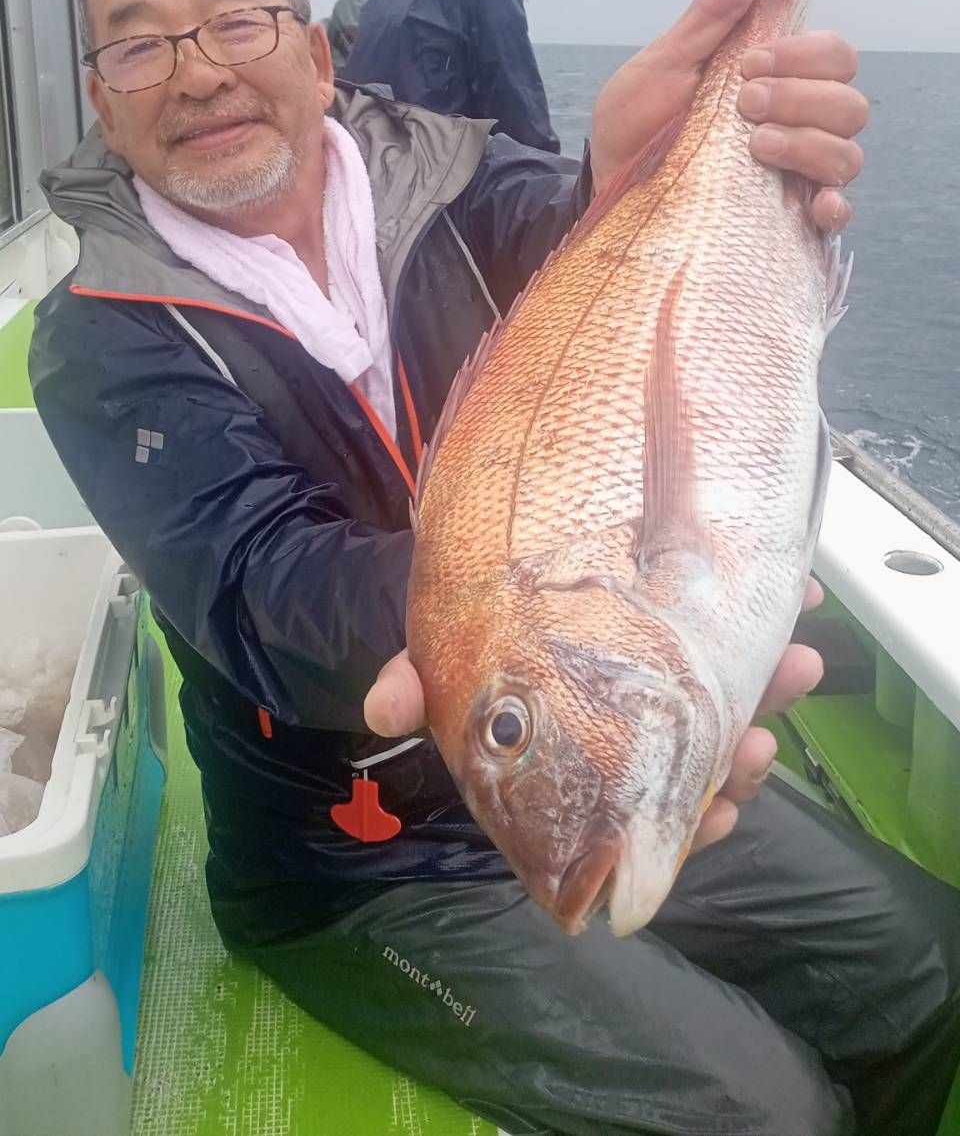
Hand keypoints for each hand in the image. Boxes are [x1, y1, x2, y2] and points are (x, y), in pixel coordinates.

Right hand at [364, 579, 825, 861]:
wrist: (496, 545)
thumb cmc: (481, 622)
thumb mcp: (448, 649)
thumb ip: (421, 679)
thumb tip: (380, 708)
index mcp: (592, 753)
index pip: (651, 810)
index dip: (688, 821)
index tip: (716, 815)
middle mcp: (642, 724)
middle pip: (707, 760)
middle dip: (741, 761)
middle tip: (759, 746)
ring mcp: (679, 672)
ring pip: (739, 700)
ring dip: (772, 690)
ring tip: (797, 666)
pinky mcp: (703, 612)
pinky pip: (751, 626)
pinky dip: (777, 611)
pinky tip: (798, 592)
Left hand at [589, 0, 867, 231]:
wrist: (607, 184)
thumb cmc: (636, 123)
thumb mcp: (664, 63)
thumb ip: (711, 14)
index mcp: (777, 79)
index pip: (835, 56)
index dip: (804, 56)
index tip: (750, 62)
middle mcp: (798, 124)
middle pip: (850, 105)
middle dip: (800, 98)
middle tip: (744, 104)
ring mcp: (796, 172)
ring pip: (848, 154)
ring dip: (807, 144)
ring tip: (754, 147)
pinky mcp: (786, 218)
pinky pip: (837, 214)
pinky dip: (833, 207)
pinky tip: (812, 203)